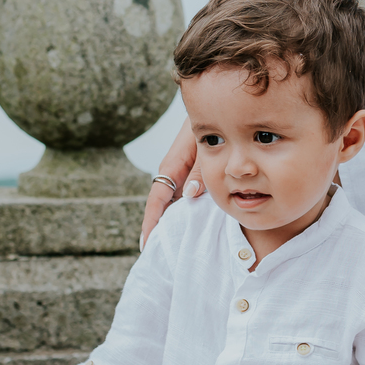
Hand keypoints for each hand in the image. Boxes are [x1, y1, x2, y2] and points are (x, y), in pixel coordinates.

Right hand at [139, 120, 202, 247]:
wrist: (218, 108)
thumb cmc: (211, 125)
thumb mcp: (205, 146)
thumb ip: (200, 170)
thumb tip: (189, 196)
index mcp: (172, 165)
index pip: (156, 199)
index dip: (151, 223)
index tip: (147, 245)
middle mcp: (173, 171)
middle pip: (162, 205)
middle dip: (159, 228)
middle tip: (158, 256)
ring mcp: (183, 173)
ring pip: (175, 202)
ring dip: (174, 222)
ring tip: (173, 248)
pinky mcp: (193, 172)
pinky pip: (186, 195)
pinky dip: (187, 210)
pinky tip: (195, 225)